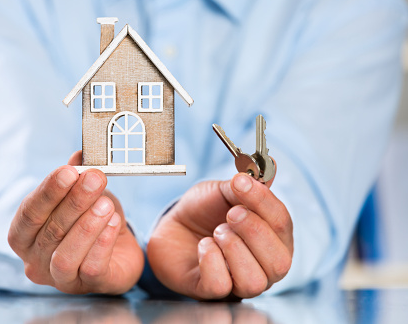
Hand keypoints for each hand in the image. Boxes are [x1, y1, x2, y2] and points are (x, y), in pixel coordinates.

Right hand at [8, 151, 143, 293]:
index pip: (29, 214)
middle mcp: (35, 261)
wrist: (119, 248)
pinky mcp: (89, 286)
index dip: (48, 192)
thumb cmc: (92, 219)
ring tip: (106, 204)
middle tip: (96, 179)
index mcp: (25, 236)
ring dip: (87, 226)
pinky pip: (91, 268)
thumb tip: (79, 155)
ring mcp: (61, 279)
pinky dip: (103, 243)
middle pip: (50, 232)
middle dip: (74, 202)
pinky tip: (115, 223)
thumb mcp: (83, 193)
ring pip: (65, 256)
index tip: (69, 171)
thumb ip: (77, 175)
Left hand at [147, 164, 292, 299]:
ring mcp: (239, 283)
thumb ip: (247, 183)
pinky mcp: (211, 292)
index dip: (264, 202)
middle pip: (279, 262)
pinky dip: (211, 261)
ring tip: (217, 231)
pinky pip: (221, 285)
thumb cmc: (204, 211)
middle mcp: (264, 266)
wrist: (172, 225)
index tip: (240, 183)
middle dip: (253, 231)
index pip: (283, 225)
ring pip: (254, 281)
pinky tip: (204, 246)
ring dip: (234, 248)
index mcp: (274, 239)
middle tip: (230, 213)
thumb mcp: (224, 191)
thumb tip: (270, 164)